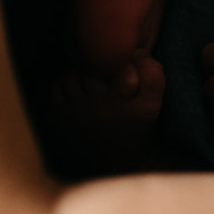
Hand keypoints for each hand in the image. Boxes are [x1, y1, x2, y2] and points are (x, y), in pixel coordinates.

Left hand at [50, 51, 165, 173]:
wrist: (116, 162)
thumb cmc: (136, 125)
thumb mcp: (153, 103)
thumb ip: (153, 74)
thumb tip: (135, 51)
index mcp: (138, 109)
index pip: (136, 70)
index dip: (134, 62)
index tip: (132, 69)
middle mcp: (109, 112)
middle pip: (103, 67)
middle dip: (107, 64)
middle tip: (110, 73)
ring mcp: (83, 115)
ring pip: (78, 73)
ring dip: (86, 72)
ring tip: (95, 81)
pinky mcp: (62, 119)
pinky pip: (59, 85)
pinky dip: (68, 82)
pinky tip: (79, 90)